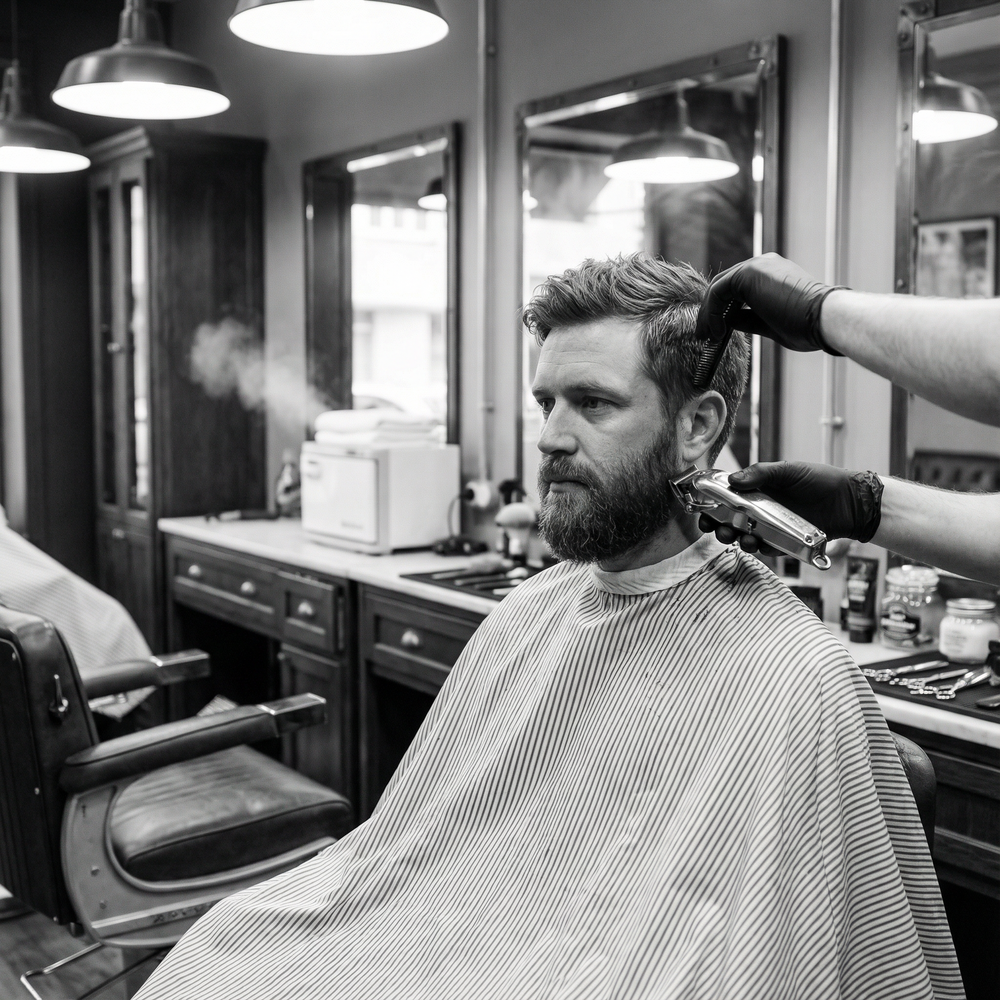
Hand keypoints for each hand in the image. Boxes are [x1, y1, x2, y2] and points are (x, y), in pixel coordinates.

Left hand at [695, 253, 844, 353]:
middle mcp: (763, 265)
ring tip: (706, 337)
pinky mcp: (748, 272)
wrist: (824, 319)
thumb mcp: (770, 324)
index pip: (737, 291)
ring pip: (719, 288)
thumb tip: (727, 323)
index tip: (715, 334)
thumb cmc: (807, 326)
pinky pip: (718, 290)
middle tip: (703, 336)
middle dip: (710, 312)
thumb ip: (748, 320)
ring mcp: (756, 266)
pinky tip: (715, 331)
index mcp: (772, 275)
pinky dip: (711, 311)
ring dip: (708, 314)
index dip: (721, 311)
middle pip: (725, 287)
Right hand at [698, 462, 883, 551]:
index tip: (700, 508)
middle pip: (730, 519)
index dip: (710, 503)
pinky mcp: (785, 542)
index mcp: (758, 489)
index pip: (727, 496)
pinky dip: (758, 548)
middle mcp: (761, 509)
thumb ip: (760, 473)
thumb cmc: (820, 480)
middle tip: (712, 526)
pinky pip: (766, 548)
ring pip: (744, 536)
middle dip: (716, 525)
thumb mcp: (789, 470)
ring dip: (734, 537)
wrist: (852, 501)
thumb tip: (732, 480)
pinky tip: (756, 543)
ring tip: (734, 536)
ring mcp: (772, 527)